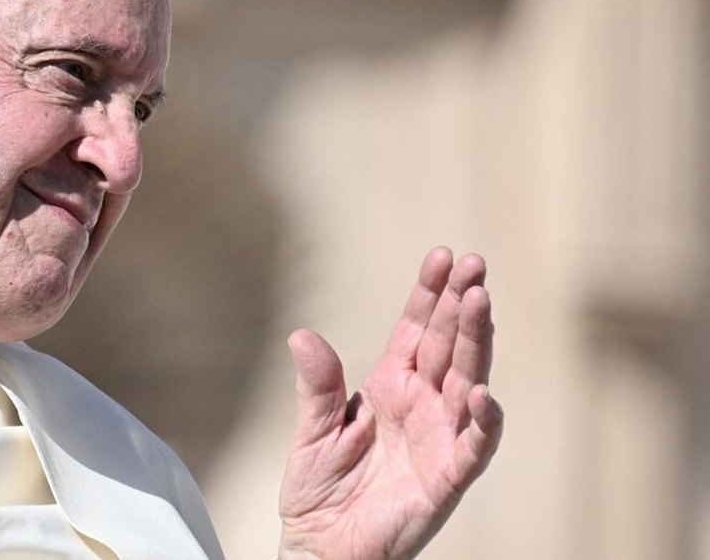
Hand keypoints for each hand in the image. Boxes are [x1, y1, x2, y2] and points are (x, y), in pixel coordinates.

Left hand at [277, 247, 503, 558]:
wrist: (322, 548)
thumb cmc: (320, 490)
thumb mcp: (313, 430)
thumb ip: (317, 385)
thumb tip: (302, 335)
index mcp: (390, 386)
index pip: (416, 330)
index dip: (430, 294)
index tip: (441, 255)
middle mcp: (422, 405)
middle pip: (448, 346)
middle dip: (462, 304)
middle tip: (474, 263)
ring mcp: (439, 438)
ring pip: (467, 381)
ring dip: (476, 344)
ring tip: (480, 302)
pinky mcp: (447, 478)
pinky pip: (472, 446)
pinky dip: (482, 421)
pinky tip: (484, 392)